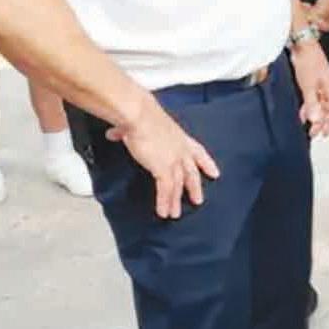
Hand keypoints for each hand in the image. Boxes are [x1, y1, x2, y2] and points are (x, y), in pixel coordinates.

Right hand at [106, 98, 219, 219]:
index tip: (214, 172)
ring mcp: (174, 159)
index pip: (198, 152)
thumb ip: (127, 131)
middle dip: (194, 187)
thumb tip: (115, 132)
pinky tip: (163, 212)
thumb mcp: (140, 124)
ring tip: (175, 214)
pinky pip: (166, 189)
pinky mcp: (164, 168)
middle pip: (191, 172)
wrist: (139, 115)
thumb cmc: (140, 115)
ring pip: (179, 184)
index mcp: (179, 137)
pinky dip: (164, 201)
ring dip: (175, 200)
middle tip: (198, 200)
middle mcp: (180, 149)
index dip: (206, 163)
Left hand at [289, 40, 328, 137]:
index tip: (324, 133)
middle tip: (314, 134)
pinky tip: (302, 113)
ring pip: (318, 104)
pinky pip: (311, 98)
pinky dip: (308, 107)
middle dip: (321, 122)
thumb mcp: (308, 85)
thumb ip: (312, 103)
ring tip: (308, 126)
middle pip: (326, 108)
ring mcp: (318, 83)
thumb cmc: (308, 61)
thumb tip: (315, 120)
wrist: (302, 44)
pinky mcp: (310, 81)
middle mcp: (326, 87)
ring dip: (314, 115)